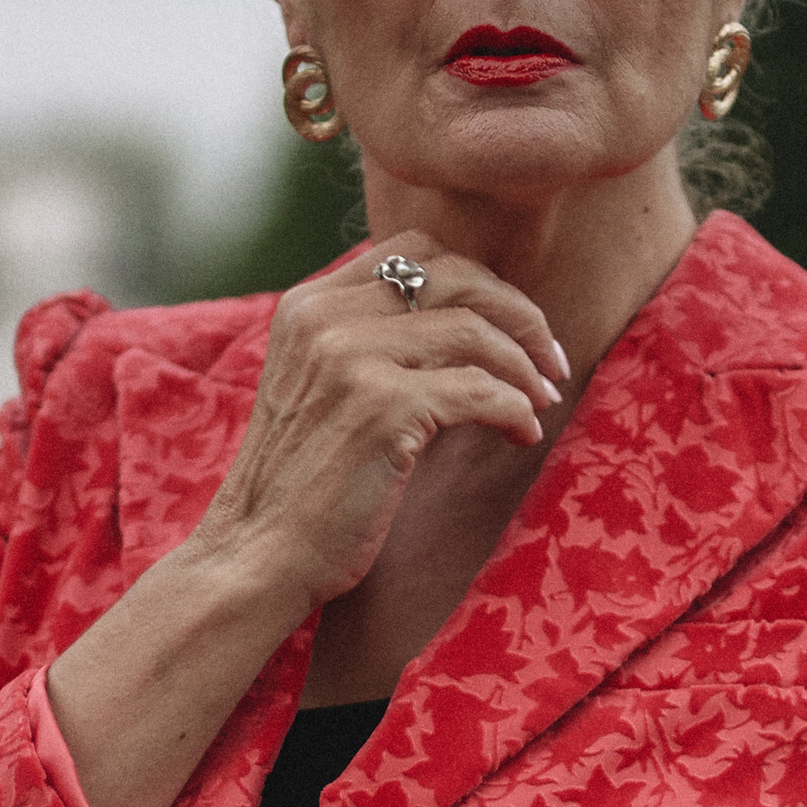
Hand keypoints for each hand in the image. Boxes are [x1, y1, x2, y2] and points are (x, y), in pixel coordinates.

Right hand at [190, 245, 568, 617]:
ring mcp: (351, 357)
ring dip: (524, 367)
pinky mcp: (381, 407)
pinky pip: (479, 391)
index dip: (478, 281)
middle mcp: (325, 318)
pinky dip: (514, 410)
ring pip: (475, 330)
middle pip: (455, 277)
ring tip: (542, 401)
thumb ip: (369, 345)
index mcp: (309, 305)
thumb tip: (468, 327)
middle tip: (550, 359)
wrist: (257, 556)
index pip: (414, 250)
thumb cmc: (299, 488)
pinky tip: (522, 434)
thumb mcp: (319, 389)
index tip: (510, 325)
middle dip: (518, 314)